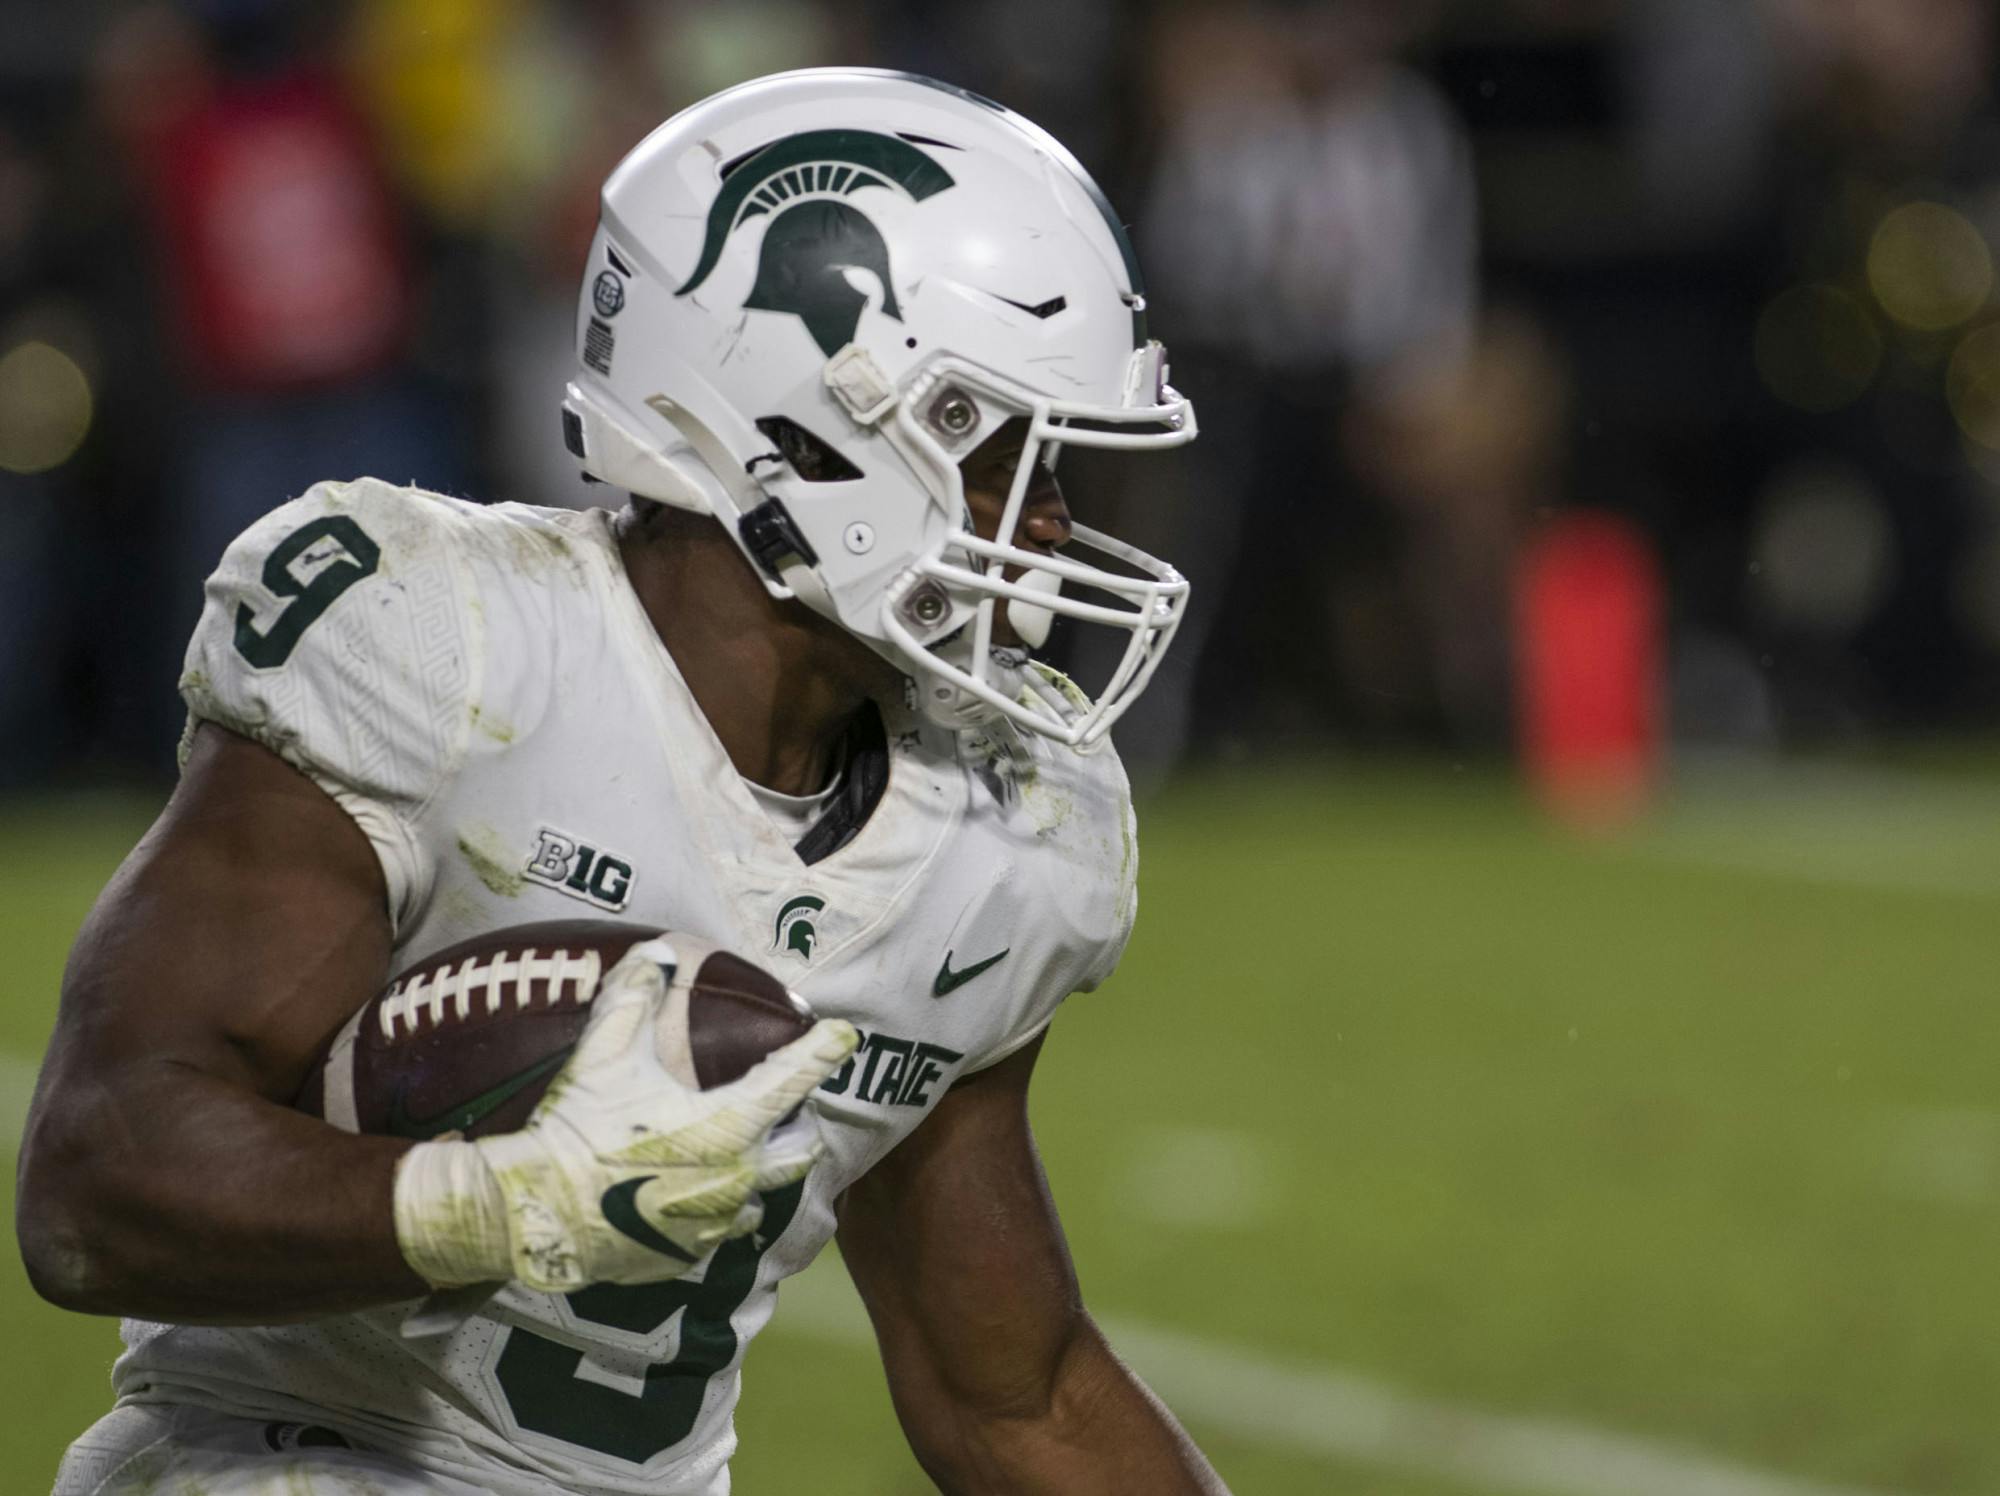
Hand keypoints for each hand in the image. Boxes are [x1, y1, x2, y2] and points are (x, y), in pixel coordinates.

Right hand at [394, 937, 856, 1292]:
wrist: (537, 1213)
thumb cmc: (580, 1127)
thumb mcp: (604, 1052)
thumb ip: (635, 997)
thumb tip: (656, 953)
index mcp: (729, 1125)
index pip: (793, 1078)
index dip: (822, 1050)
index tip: (844, 1035)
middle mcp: (738, 1178)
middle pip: (799, 1152)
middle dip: (797, 1128)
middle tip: (782, 1109)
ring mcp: (715, 1225)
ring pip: (761, 1197)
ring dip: (756, 1175)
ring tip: (735, 1157)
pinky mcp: (688, 1258)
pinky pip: (718, 1234)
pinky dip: (713, 1214)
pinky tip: (690, 1200)